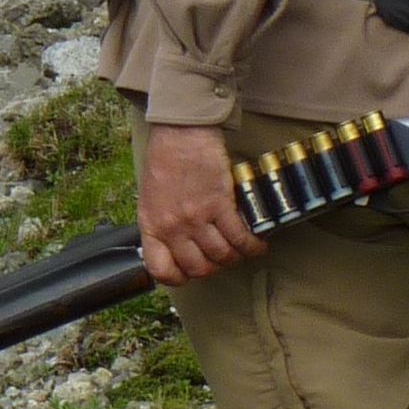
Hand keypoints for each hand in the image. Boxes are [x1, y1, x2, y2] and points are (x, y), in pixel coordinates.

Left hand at [138, 122, 262, 286]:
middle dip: (215, 267)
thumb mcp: (151, 195)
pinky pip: (240, 237)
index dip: (179, 277)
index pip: (161, 270)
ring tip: (243, 248)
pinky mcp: (219, 204)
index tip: (191, 271)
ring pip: (223, 256)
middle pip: (199, 268)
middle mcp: (172, 226)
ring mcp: (195, 217)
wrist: (181, 130)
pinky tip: (257, 243)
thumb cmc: (166, 158)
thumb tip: (176, 242)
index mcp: (152, 225)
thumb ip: (161, 221)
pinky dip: (252, 245)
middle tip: (224, 256)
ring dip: (237, 256)